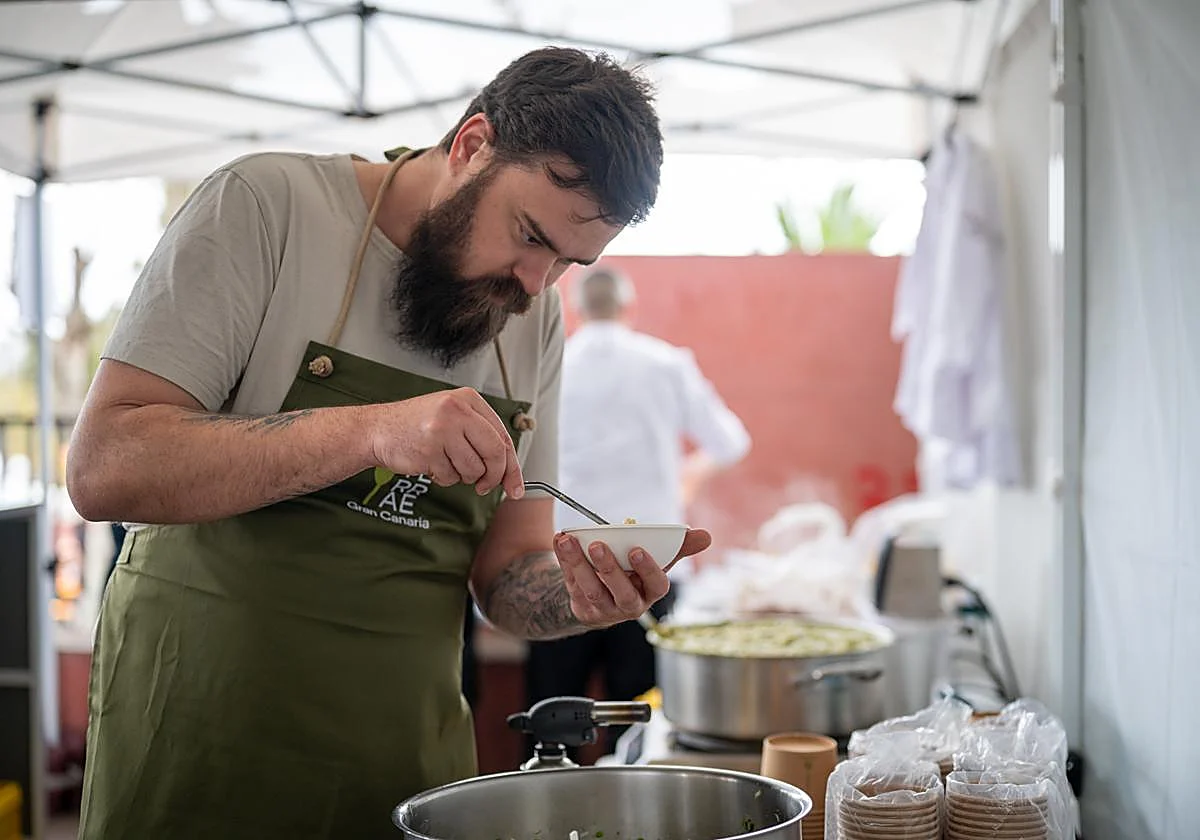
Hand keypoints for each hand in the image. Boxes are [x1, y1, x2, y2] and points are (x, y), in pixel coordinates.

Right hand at [366, 388, 523, 497]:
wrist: (377, 429)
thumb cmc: (418, 426)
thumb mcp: (453, 417)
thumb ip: (481, 436)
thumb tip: (510, 471)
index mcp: (468, 399)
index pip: (503, 437)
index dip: (512, 467)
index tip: (516, 487)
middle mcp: (458, 410)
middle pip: (495, 453)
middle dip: (493, 477)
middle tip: (484, 486)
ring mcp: (443, 429)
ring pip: (473, 469)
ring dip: (462, 476)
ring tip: (445, 462)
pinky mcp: (429, 449)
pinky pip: (450, 477)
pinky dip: (444, 478)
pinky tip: (431, 463)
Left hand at [553, 528, 712, 626]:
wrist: (603, 592)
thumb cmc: (634, 572)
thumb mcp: (656, 559)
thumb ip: (677, 547)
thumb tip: (706, 536)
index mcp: (652, 591)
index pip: (656, 585)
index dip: (648, 569)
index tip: (637, 550)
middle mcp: (631, 605)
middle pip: (621, 592)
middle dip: (609, 568)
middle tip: (598, 545)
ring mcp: (605, 609)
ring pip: (592, 590)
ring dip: (578, 564)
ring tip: (569, 541)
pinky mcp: (583, 608)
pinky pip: (572, 585)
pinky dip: (564, 562)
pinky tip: (560, 541)